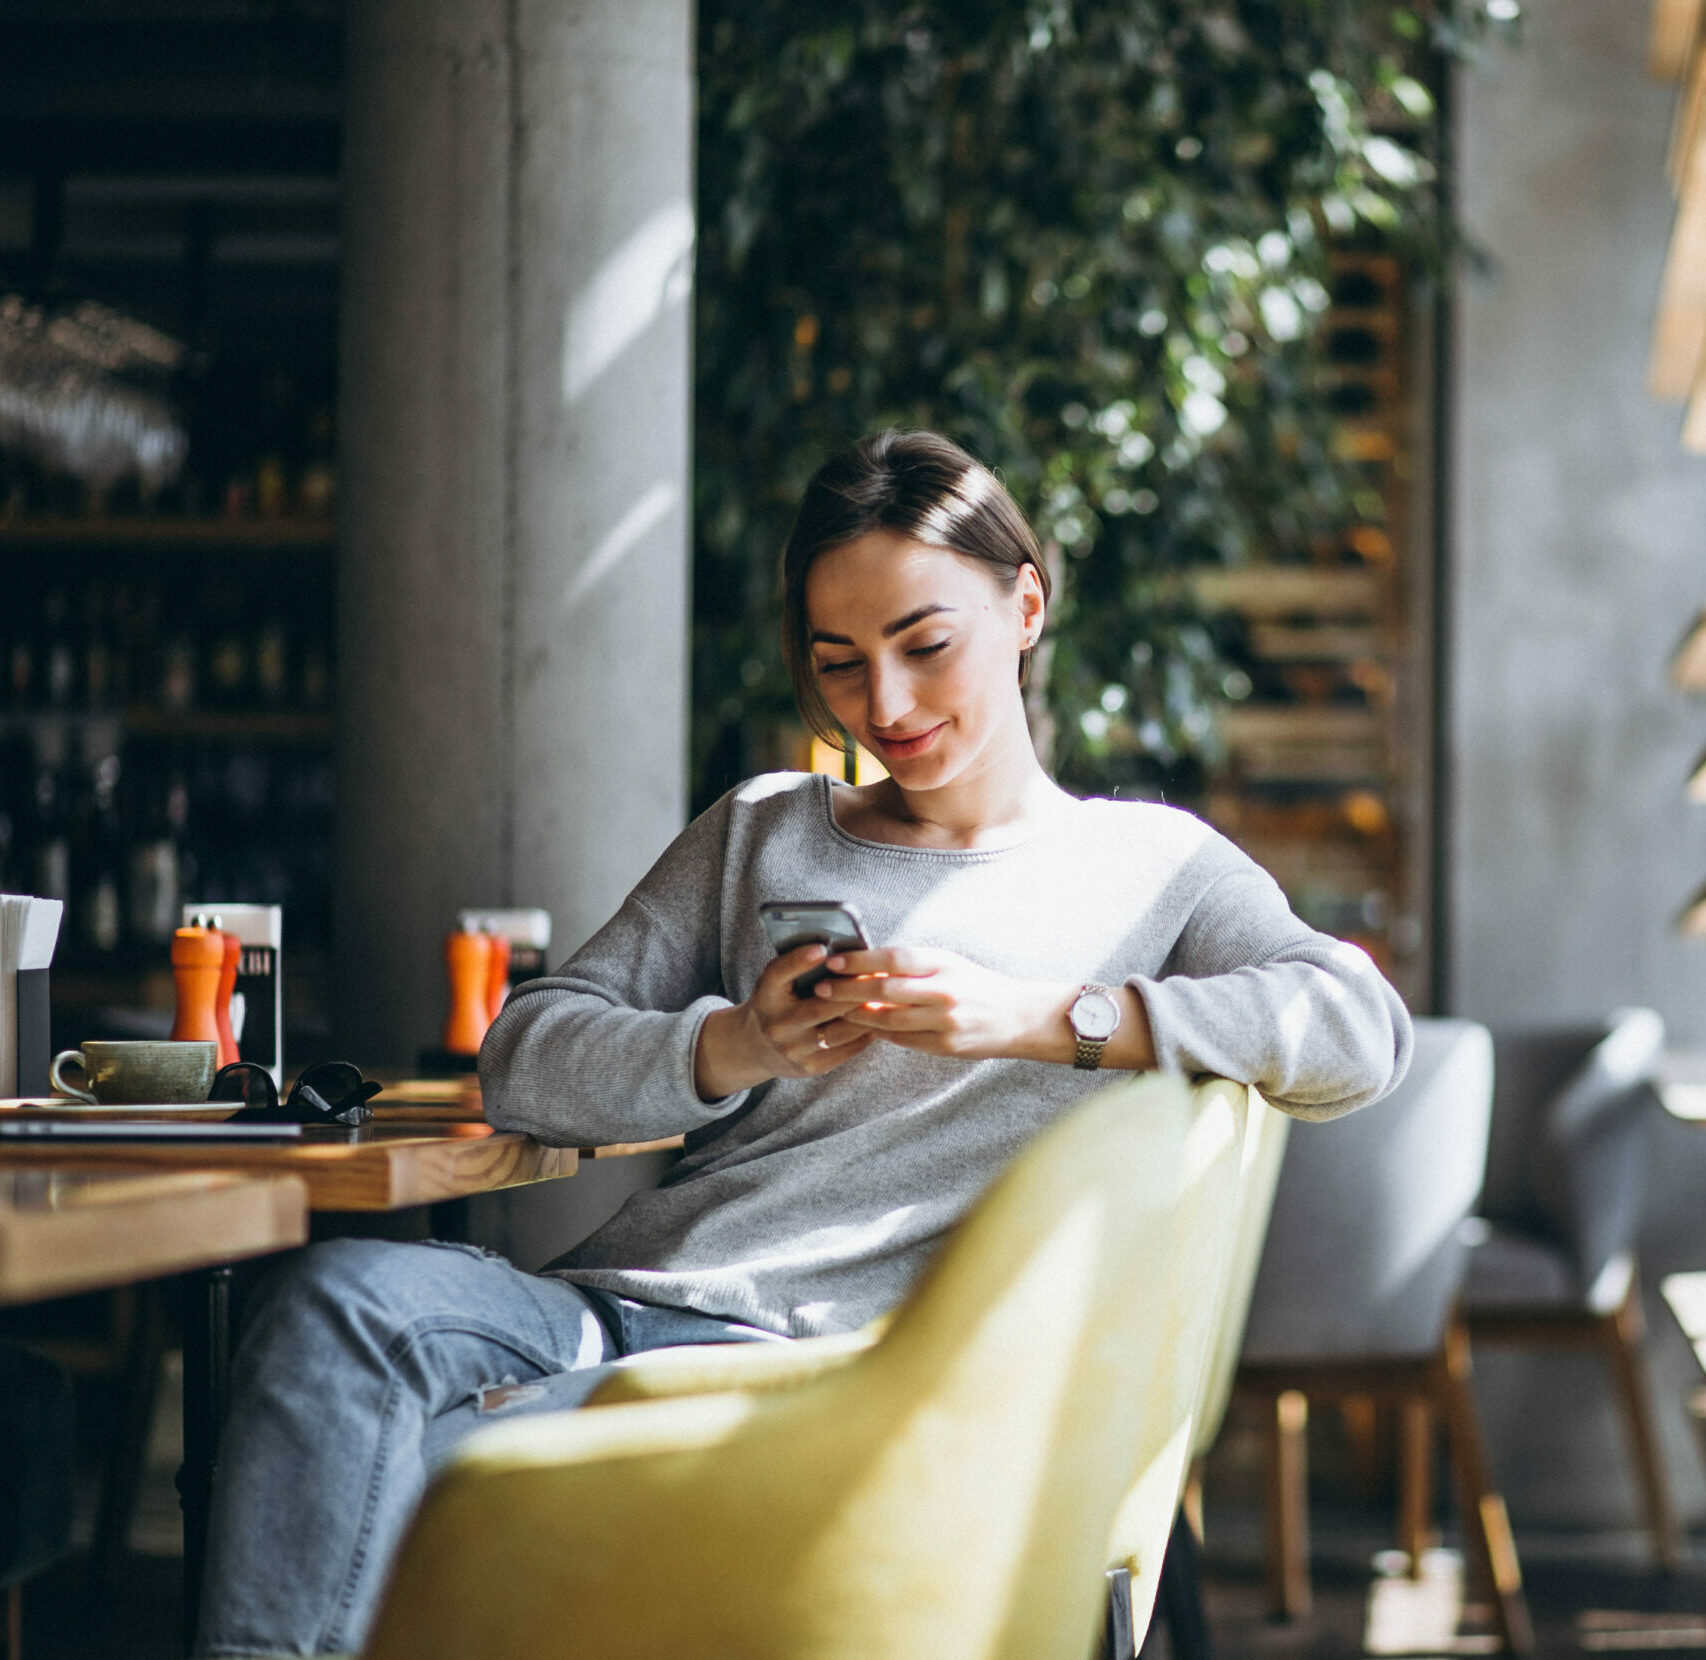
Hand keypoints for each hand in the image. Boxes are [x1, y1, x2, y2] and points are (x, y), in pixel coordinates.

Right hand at [693, 943, 876, 1099]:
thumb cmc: (776, 1003)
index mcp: (766, 996)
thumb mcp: (776, 982)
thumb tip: (839, 950)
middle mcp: (777, 1025)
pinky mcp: (810, 1067)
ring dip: (865, 1014)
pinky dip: (865, 1033)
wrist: (757, 1048)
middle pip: (820, 1007)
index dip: (799, 961)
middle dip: (852, 990)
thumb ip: (797, 967)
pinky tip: (879, 1019)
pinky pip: (845, 1049)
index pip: (778, 974)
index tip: (822, 948)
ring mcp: (793, 1050)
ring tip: (886, 998)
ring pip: (839, 1031)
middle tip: (878, 974)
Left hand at [810, 946, 1064, 1061]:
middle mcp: (944, 991)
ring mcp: (945, 1022)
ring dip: (856, 1016)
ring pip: (888, 1020)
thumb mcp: (948, 963)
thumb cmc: (975, 983)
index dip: (860, 961)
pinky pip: (901, 1040)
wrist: (1017, 1016)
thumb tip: (865, 965)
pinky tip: (860, 1029)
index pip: (893, 959)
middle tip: (821, 989)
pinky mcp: (945, 1046)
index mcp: (943, 963)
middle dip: (848, 990)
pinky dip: (878, 1033)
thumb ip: (912, 965)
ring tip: (833, 1011)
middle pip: (885, 991)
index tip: (834, 962)